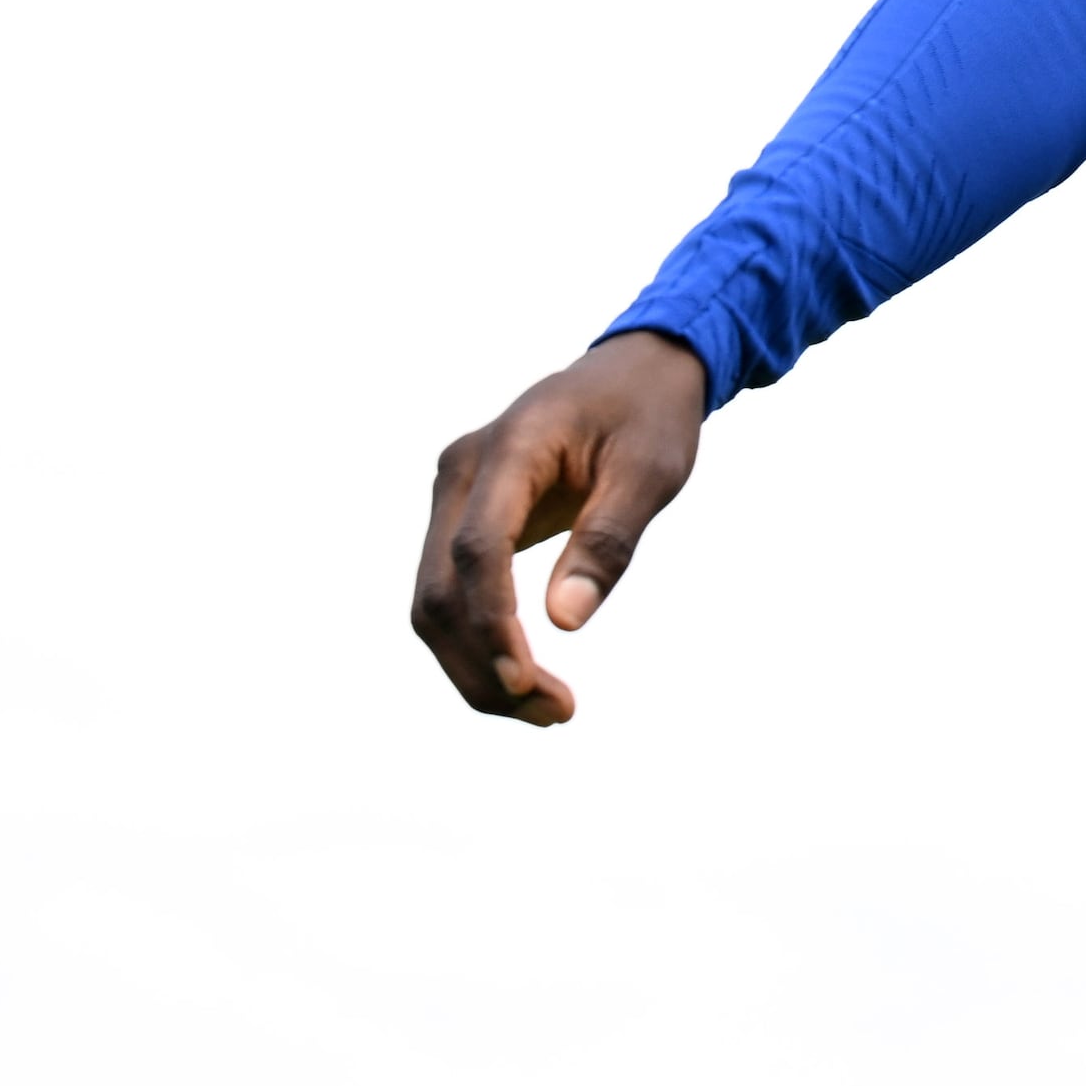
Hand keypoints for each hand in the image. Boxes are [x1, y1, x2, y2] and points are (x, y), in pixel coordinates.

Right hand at [411, 331, 707, 723]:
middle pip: (438, 591)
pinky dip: (479, 644)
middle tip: (557, 715)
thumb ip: (608, 540)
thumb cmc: (649, 415)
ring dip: (476, 667)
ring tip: (550, 711)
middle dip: (483, 665)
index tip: (531, 683)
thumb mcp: (651, 470)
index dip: (494, 624)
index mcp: (509, 448)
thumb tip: (565, 621)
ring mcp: (453, 495)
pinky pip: (452, 593)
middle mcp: (461, 472)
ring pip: (433, 603)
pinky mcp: (462, 518)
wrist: (635, 371)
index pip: (477, 550)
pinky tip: (526, 679)